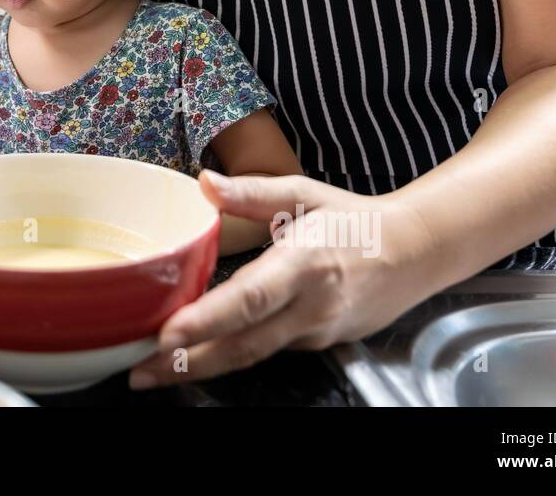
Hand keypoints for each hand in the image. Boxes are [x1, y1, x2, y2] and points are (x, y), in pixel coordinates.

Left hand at [128, 169, 441, 388]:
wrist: (415, 254)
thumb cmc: (355, 221)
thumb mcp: (304, 194)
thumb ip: (252, 193)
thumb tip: (204, 182)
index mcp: (304, 263)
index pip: (250, 299)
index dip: (207, 321)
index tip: (168, 335)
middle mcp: (309, 306)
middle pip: (243, 344)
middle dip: (188, 364)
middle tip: (141, 372)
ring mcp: (313, 332)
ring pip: (251, 355)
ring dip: (201, 366)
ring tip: (153, 372)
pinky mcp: (315, 345)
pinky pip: (265, 350)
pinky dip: (229, 354)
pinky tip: (197, 354)